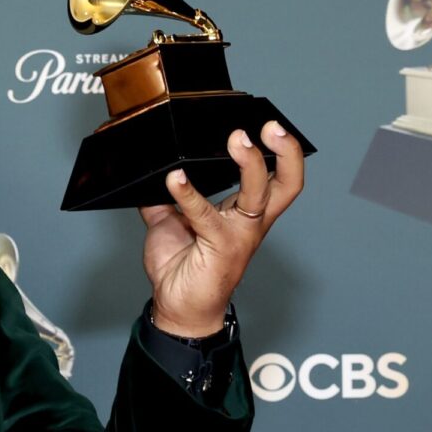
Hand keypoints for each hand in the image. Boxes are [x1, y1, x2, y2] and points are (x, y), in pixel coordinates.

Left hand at [139, 121, 304, 337]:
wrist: (176, 306)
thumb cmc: (182, 268)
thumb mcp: (170, 223)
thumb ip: (163, 198)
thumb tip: (146, 173)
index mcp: (246, 213)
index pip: (279, 178)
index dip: (284, 152)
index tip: (272, 125)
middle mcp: (251, 222)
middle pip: (286, 184)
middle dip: (286, 152)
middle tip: (270, 127)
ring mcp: (239, 234)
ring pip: (258, 194)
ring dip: (250, 164)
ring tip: (236, 139)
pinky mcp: (219, 247)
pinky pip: (205, 214)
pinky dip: (189, 194)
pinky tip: (174, 179)